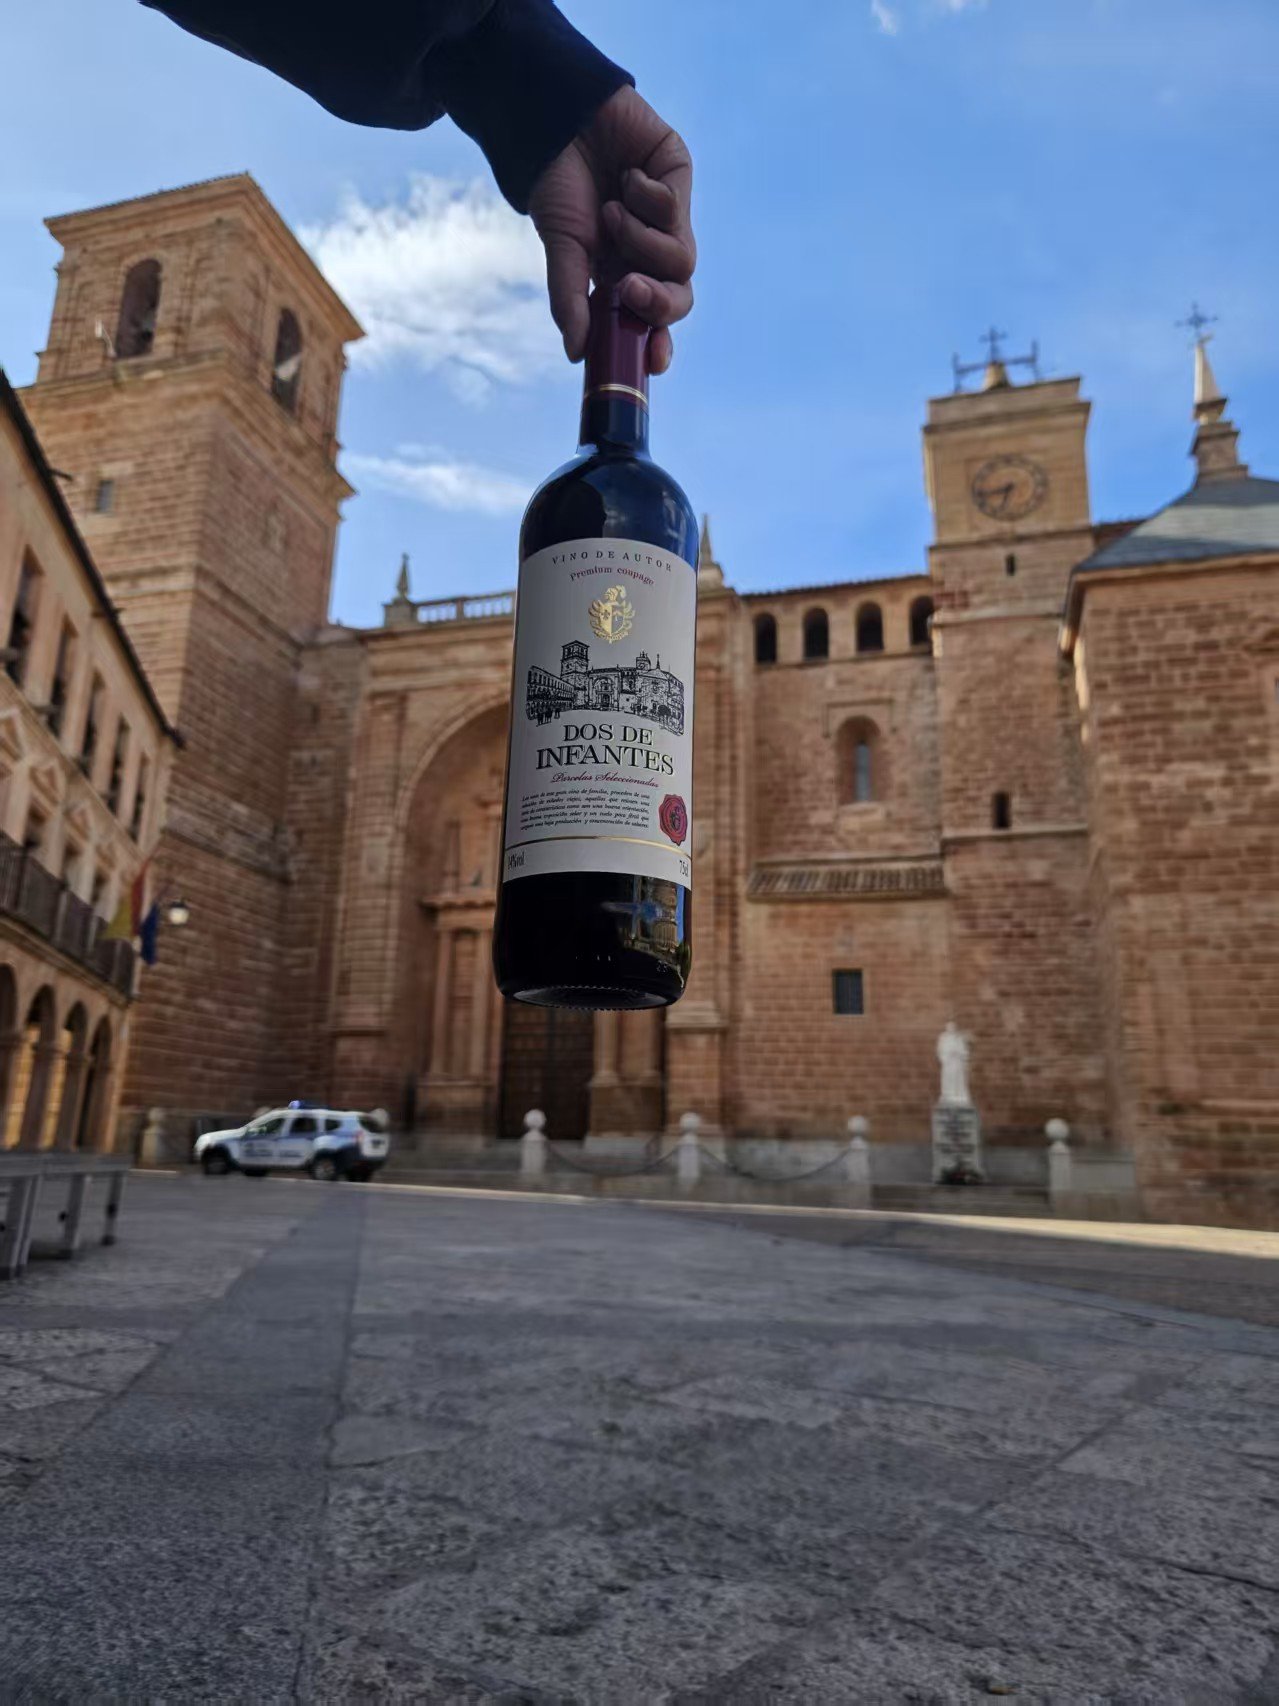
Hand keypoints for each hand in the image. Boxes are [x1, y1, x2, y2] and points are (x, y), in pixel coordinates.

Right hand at [528, 85, 694, 375]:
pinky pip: (677, 211)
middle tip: (628, 288)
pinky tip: (627, 178)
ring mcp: (669, 216)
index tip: (654, 362)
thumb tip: (575, 354)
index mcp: (621, 272)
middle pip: (678, 298)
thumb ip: (570, 300)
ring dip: (641, 240)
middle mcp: (649, 250)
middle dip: (658, 302)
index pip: (651, 319)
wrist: (555, 120)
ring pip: (681, 259)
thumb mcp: (561, 249)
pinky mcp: (678, 179)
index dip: (657, 343)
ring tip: (612, 212)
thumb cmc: (556, 184)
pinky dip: (647, 199)